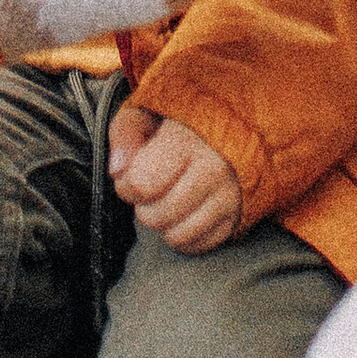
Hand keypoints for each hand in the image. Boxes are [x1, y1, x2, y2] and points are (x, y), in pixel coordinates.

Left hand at [107, 100, 242, 254]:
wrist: (237, 125)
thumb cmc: (182, 120)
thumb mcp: (147, 112)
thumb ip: (125, 134)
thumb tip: (118, 171)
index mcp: (187, 139)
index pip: (141, 183)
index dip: (126, 183)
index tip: (132, 173)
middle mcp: (214, 169)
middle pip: (156, 215)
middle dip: (143, 206)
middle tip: (150, 188)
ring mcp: (230, 196)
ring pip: (177, 236)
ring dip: (163, 223)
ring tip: (167, 200)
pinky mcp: (238, 217)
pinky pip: (198, 245)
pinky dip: (184, 235)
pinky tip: (183, 212)